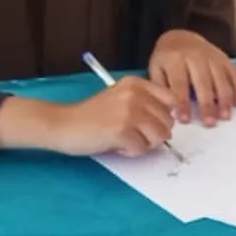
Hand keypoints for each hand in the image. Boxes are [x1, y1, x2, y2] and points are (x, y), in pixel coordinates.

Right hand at [0, 76, 175, 157]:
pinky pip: (142, 149)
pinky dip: (130, 152)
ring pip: (159, 137)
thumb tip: (172, 123)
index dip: (165, 117)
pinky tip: (116, 144)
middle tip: (134, 136)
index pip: (172, 101)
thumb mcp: (121, 99)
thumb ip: (146, 104)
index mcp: (137, 83)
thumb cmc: (93, 116)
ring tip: (125, 140)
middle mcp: (135, 93)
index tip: (150, 124)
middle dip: (154, 135)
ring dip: (144, 145)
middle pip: (168, 122)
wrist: (63, 124)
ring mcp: (129, 111)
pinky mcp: (121, 130)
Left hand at [149, 29, 235, 125]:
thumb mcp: (156, 69)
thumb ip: (162, 88)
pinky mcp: (225, 58)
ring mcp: (213, 56)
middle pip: (203, 82)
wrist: (181, 38)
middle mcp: (196, 56)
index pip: (180, 84)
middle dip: (207, 104)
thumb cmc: (167, 60)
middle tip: (210, 123)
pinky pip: (234, 73)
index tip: (185, 120)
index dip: (183, 103)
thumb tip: (169, 111)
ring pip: (221, 79)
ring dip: (225, 99)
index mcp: (175, 59)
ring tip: (225, 116)